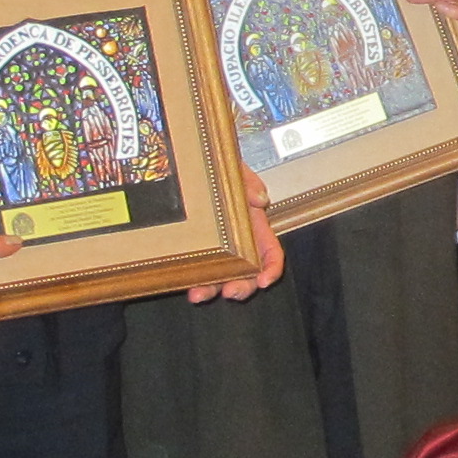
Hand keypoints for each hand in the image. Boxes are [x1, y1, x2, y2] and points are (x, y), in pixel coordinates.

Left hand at [188, 170, 284, 301]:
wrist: (190, 163)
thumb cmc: (217, 166)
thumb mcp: (235, 169)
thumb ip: (249, 182)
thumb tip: (259, 199)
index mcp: (254, 226)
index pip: (271, 253)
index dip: (271, 269)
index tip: (263, 280)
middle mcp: (238, 242)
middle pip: (248, 273)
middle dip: (242, 287)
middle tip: (230, 292)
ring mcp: (217, 249)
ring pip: (221, 277)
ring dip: (212, 289)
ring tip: (198, 294)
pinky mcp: (195, 251)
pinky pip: (198, 270)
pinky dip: (193, 281)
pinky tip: (186, 284)